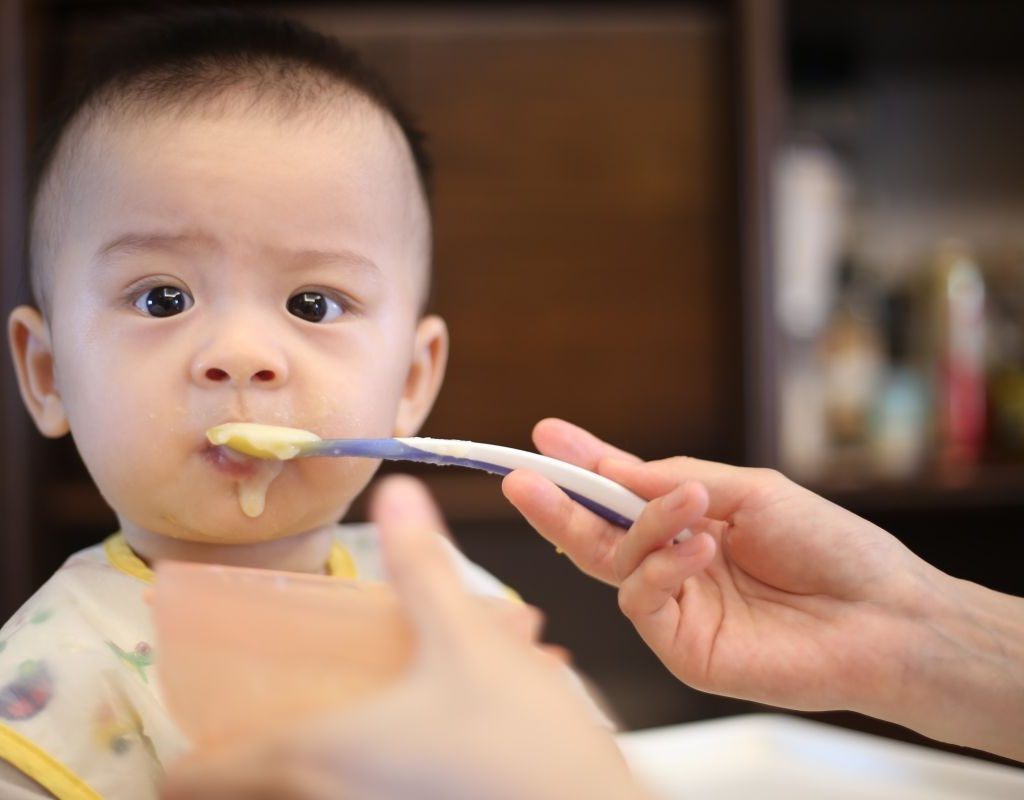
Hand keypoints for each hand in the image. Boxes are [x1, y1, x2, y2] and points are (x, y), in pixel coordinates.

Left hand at [161, 475, 646, 799]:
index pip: (207, 775)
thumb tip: (400, 495)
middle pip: (258, 788)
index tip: (191, 736)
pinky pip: (372, 790)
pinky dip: (375, 764)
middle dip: (256, 752)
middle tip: (274, 711)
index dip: (187, 757)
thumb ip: (422, 565)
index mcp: (322, 752)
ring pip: (319, 789)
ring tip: (356, 712)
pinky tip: (422, 730)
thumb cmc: (517, 739)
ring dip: (318, 759)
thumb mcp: (464, 636)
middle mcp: (337, 797)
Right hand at [503, 419, 1023, 759]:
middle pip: (596, 536)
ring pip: (617, 565)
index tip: (546, 437)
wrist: (883, 615)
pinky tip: (699, 549)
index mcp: (691, 523)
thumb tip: (614, 468)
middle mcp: (675, 565)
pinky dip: (660, 569)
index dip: (583, 466)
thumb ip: (675, 482)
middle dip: (558, 505)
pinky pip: (641, 602)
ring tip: (686, 507)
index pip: (622, 495)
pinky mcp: (682, 648)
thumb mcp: (749, 491)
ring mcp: (676, 608)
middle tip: (522, 478)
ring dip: (641, 528)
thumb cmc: (829, 546)